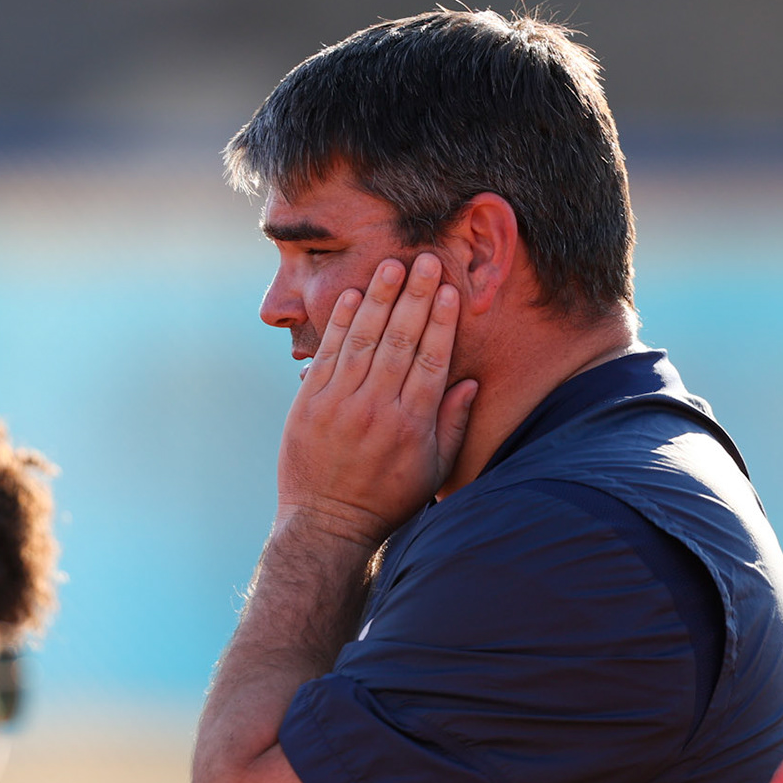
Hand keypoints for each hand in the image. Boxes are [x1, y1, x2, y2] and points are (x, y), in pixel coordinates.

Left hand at [276, 252, 478, 547]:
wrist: (326, 523)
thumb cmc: (387, 498)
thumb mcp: (432, 470)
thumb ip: (452, 424)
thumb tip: (472, 381)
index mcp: (412, 423)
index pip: (431, 360)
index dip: (441, 322)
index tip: (449, 290)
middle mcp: (377, 408)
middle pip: (400, 341)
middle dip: (415, 297)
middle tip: (425, 260)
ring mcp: (340, 403)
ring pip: (364, 340)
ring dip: (379, 299)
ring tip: (392, 265)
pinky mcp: (310, 403)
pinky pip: (329, 353)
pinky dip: (342, 323)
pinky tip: (356, 295)